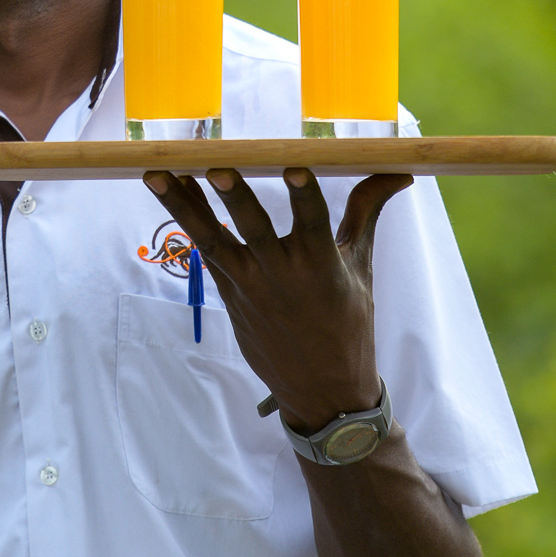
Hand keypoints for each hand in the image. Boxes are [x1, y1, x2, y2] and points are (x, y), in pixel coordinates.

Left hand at [142, 166, 411, 433]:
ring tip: (157, 174)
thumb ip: (367, 212)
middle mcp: (281, 275)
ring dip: (184, 205)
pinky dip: (190, 220)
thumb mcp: (361, 268)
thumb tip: (398, 170)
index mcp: (322, 267)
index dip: (304, 195)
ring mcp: (249, 285)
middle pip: (254, 228)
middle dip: (234, 197)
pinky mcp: (229, 293)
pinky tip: (172, 190)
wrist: (321, 391)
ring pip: (212, 239)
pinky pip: (206, 251)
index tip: (294, 165)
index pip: (313, 222)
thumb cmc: (348, 325)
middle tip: (215, 166)